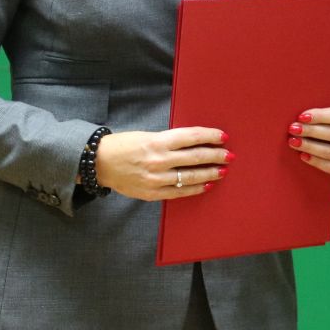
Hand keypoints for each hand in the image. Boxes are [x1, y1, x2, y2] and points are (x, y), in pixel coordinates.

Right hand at [94, 127, 229, 200]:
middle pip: (195, 157)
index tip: (223, 136)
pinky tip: (206, 185)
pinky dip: (194, 189)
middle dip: (216, 156)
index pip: (192, 137)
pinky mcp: (152, 193)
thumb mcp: (148, 135)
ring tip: (222, 171)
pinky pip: (179, 192)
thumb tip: (196, 142)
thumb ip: (170, 140)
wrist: (99, 163)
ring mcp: (156, 179)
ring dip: (209, 173)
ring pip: (190, 176)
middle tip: (229, 155)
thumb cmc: (124, 145)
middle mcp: (158, 160)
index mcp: (158, 142)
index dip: (210, 136)